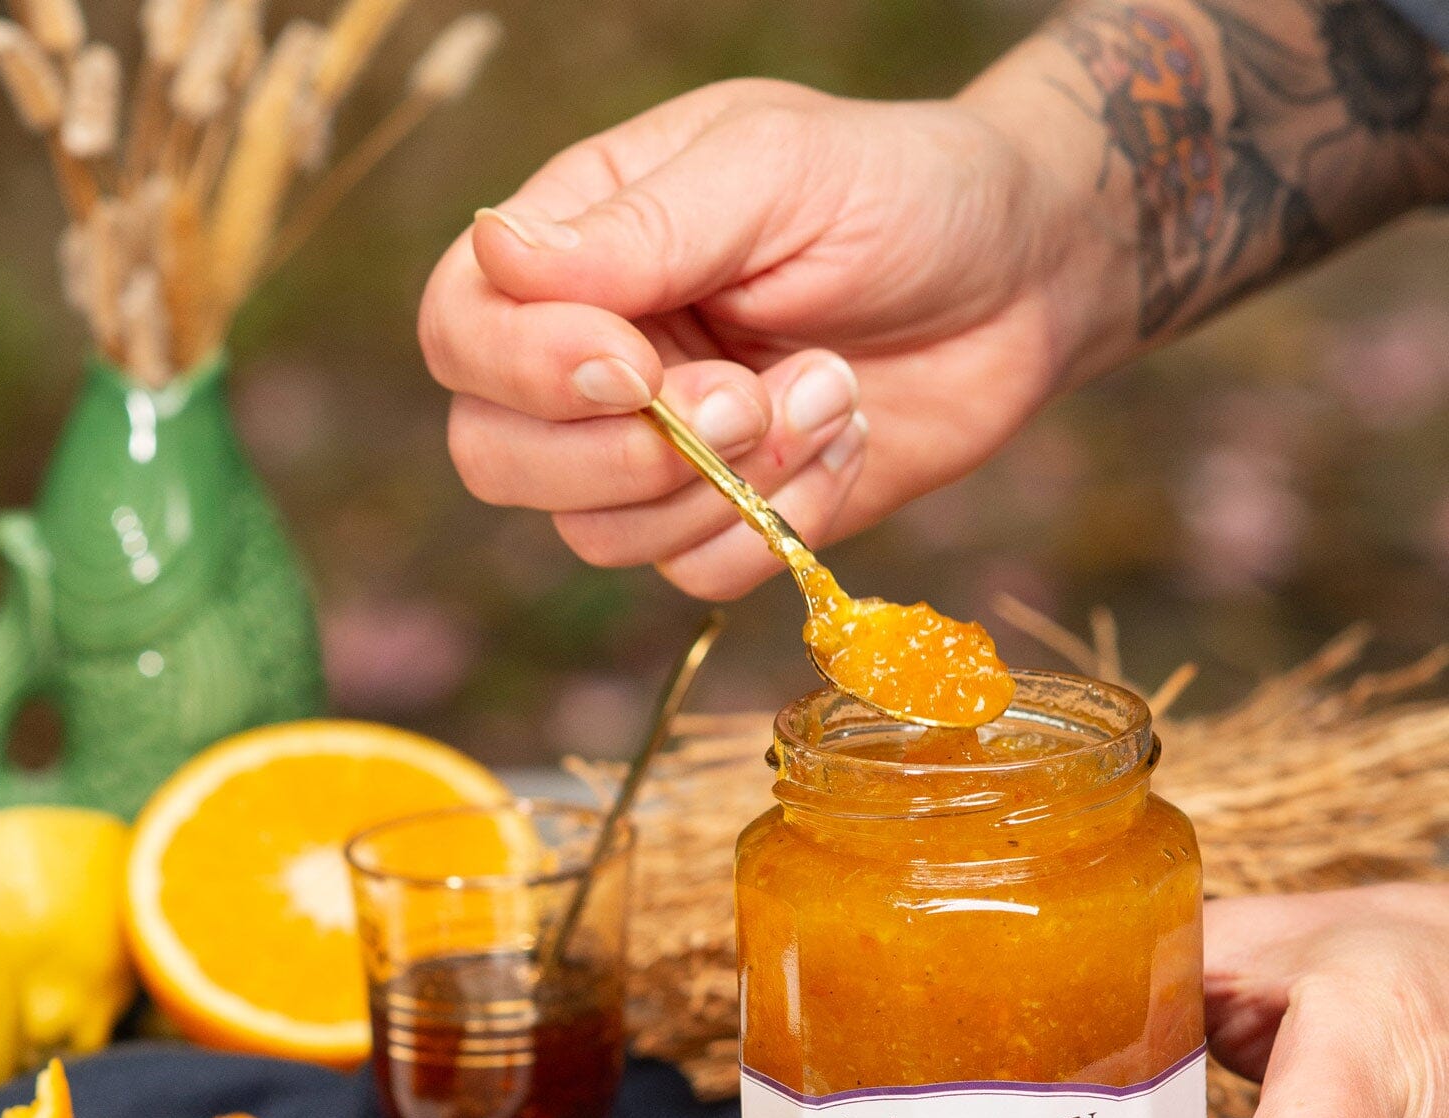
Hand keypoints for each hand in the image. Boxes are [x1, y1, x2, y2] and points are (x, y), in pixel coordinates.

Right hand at [418, 78, 1088, 597]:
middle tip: (743, 401)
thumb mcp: (778, 171)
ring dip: (723, 485)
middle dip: (622, 455)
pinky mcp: (721, 521)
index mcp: (579, 246)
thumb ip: (643, 226)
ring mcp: (651, 452)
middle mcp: (593, 357)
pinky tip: (840, 443)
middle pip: (494, 457)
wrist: (1026, 284)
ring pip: (595, 534)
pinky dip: (776, 526)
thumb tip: (497, 255)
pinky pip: (693, 575)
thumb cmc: (904, 195)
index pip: (461, 326)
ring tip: (825, 389)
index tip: (634, 364)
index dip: (525, 369)